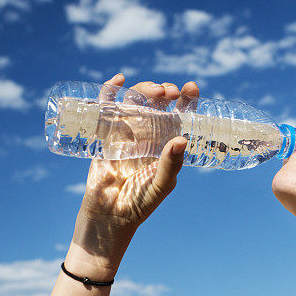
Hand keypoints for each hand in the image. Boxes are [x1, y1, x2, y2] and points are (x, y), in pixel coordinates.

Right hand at [76, 73, 199, 235]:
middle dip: (164, 91)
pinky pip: (107, 107)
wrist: (109, 215)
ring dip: (144, 89)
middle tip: (169, 92)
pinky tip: (118, 80)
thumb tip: (183, 139)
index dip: (186, 100)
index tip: (191, 87)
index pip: (179, 115)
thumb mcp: (161, 184)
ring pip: (135, 100)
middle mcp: (148, 134)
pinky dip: (110, 90)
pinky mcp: (105, 134)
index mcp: (166, 144)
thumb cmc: (140, 203)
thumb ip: (171, 164)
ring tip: (155, 91)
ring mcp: (126, 132)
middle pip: (157, 103)